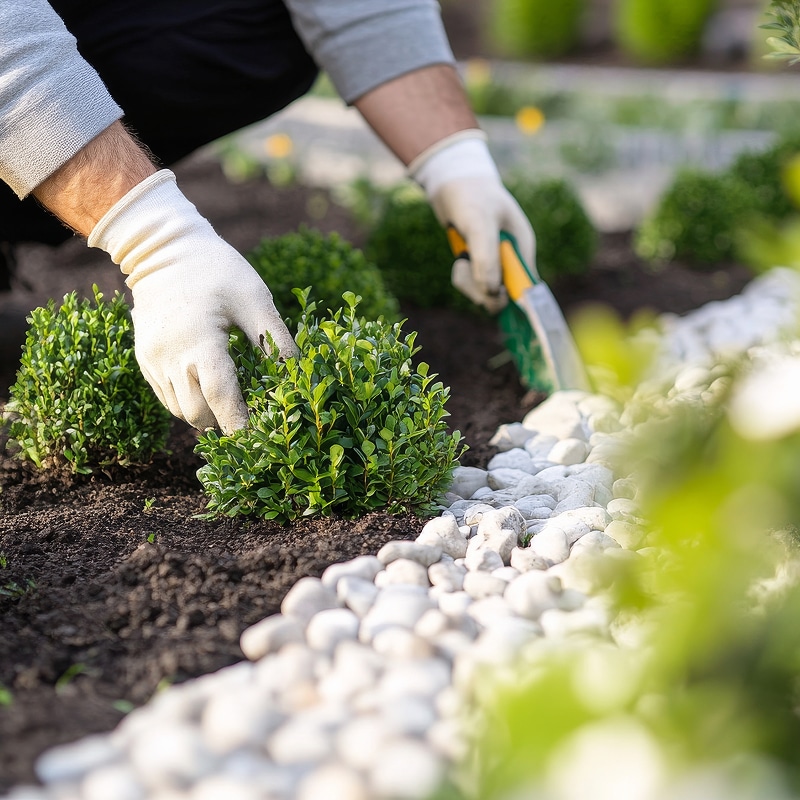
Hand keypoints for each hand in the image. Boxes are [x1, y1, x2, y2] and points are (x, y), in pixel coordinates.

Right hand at [88, 170, 296, 433]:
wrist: (162, 248)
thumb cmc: (216, 269)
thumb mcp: (254, 297)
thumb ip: (275, 339)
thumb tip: (294, 377)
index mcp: (200, 341)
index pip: (222, 397)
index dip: (241, 424)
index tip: (260, 441)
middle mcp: (170, 357)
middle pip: (199, 414)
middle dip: (226, 422)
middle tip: (253, 416)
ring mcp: (153, 361)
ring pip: (181, 411)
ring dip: (207, 415)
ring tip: (233, 401)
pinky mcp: (145, 360)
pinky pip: (168, 398)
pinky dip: (190, 402)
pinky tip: (210, 389)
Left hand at [410, 131, 535, 313]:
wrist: (452, 182)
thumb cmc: (471, 197)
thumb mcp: (479, 223)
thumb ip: (487, 257)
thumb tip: (491, 291)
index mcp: (524, 247)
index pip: (526, 286)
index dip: (512, 298)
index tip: (494, 295)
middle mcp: (512, 259)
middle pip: (504, 296)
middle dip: (483, 291)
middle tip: (467, 271)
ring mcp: (495, 263)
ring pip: (484, 293)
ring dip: (469, 283)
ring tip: (461, 261)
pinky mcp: (478, 266)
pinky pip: (471, 284)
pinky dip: (462, 277)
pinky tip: (460, 260)